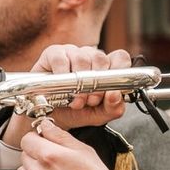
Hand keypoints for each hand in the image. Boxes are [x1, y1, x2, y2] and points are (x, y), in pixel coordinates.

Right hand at [0, 45, 131, 147]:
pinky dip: (62, 74)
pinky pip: (61, 59)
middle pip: (101, 58)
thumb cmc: (76, 112)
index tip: (113, 89)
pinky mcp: (53, 53)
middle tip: (90, 101)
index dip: (119, 71)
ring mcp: (72, 52)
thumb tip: (116, 94)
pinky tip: (61, 87)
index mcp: (105, 67)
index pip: (120, 58)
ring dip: (79, 82)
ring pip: (82, 58)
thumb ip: (114, 107)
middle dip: (97, 83)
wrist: (50, 117)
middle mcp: (90, 56)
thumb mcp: (99, 115)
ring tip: (75, 100)